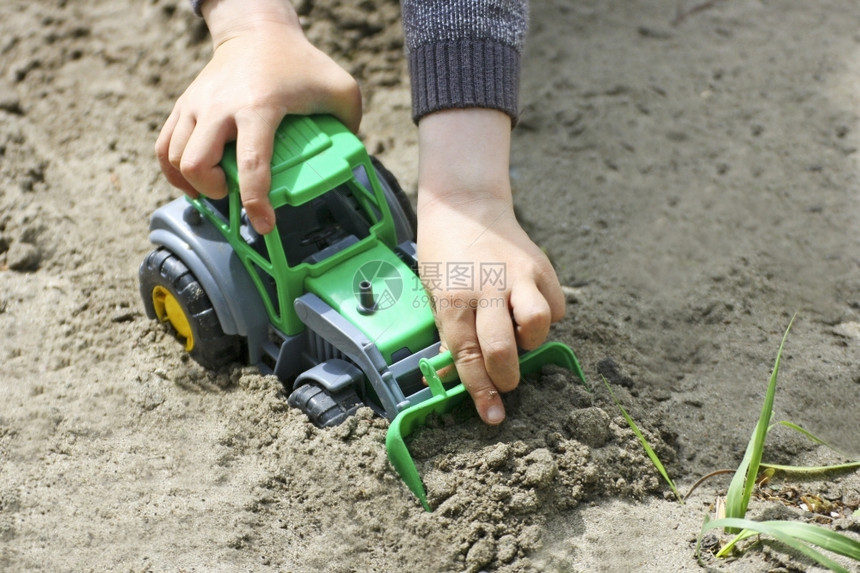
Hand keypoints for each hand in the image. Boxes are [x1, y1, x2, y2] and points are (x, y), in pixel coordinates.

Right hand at [155, 0, 360, 233]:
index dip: (256, 202)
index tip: (264, 224)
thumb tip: (350, 162)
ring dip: (193, 183)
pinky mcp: (184, 106)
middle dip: (213, 190)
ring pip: (175, 157)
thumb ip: (348, 123)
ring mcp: (197, 105)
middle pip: (197, 163)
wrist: (256, 30)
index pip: (252, 163)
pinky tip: (191, 181)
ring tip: (216, 188)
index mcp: (259, 106)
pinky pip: (164, 147)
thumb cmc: (299, 62)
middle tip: (233, 194)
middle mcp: (221, 106)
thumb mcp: (338, 88)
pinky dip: (173, 171)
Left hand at [416, 109, 565, 424]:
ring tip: (518, 336)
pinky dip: (545, 318)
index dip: (481, 392)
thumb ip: (450, 333)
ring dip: (531, 341)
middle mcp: (487, 288)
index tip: (493, 416)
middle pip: (503, 347)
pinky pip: (554, 307)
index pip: (467, 356)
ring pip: (538, 325)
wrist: (465, 206)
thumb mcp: (432, 294)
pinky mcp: (541, 267)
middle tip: (505, 380)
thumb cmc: (443, 257)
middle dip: (507, 376)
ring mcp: (518, 276)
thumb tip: (457, 379)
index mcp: (453, 299)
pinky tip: (527, 309)